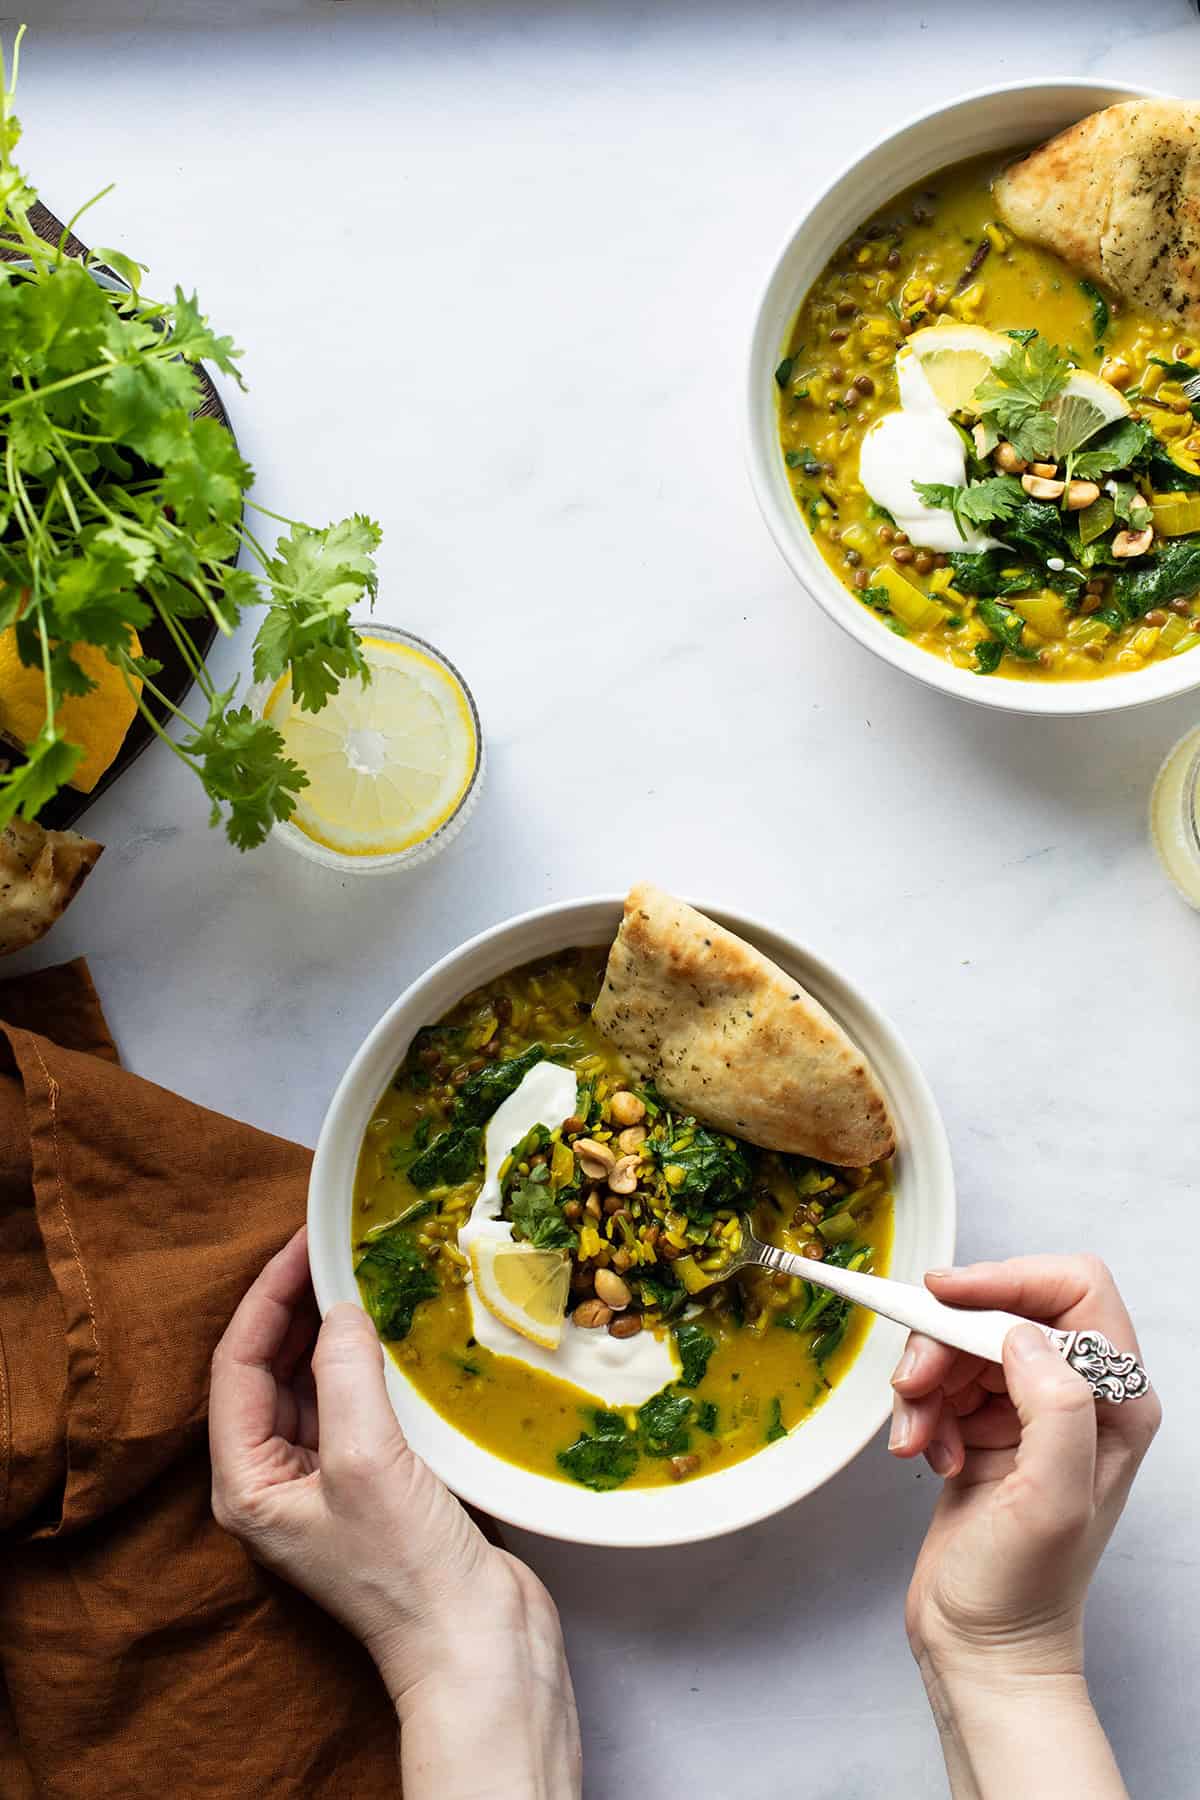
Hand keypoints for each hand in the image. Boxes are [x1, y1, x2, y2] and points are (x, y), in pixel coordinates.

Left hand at [209, 1228, 580, 1798]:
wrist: (477, 1647)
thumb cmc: (408, 1570)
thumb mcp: (367, 1459)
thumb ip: (344, 1372)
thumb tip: (340, 1309)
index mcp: (246, 1481)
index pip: (238, 1363)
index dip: (268, 1295)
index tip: (304, 1242)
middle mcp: (275, 1480)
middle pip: (270, 1369)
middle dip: (297, 1306)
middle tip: (334, 1246)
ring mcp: (326, 1484)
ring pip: (313, 1383)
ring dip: (332, 1330)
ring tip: (362, 1273)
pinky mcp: (376, 1486)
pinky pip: (356, 1404)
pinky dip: (367, 1363)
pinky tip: (394, 1332)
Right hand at [890, 1255, 1159, 1678]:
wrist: (981, 1648)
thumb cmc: (1024, 1591)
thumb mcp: (1051, 1501)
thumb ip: (1055, 1407)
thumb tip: (1021, 1332)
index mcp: (1116, 1401)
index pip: (1075, 1290)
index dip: (1010, 1278)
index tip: (946, 1296)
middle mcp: (1079, 1396)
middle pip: (1003, 1311)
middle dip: (947, 1341)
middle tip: (914, 1386)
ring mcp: (1029, 1409)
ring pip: (962, 1342)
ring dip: (925, 1382)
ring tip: (916, 1437)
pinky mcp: (986, 1426)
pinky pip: (941, 1380)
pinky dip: (920, 1410)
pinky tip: (924, 1455)